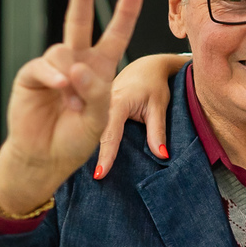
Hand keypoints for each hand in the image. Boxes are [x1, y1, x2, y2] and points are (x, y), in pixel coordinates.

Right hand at [0, 0, 141, 213]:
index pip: (114, 36)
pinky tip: (61, 87)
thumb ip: (95, 92)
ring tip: (74, 103)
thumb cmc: (76, 137)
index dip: (124, 14)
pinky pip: (45, 66)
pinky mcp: (32, 75)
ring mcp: (53, 67)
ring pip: (64, 52)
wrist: (47, 156)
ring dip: (73, 79)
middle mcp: (77, 62)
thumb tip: (76, 68)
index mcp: (100, 69)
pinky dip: (55, 76)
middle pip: (78, 22)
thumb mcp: (99, 117)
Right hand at [96, 54, 185, 174]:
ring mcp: (94, 105)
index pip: (110, 134)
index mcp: (116, 102)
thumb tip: (161, 155)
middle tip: (90, 180)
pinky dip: (91, 140)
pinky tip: (85, 156)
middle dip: (92, 157)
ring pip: (90, 131)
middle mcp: (99, 103)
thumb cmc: (154, 83)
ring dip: (86, 150)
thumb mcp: (159, 106)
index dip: (105, 155)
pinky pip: (92, 126)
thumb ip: (158, 131)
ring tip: (84, 175)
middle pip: (94, 135)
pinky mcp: (94, 108)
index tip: (100, 174)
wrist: (146, 66)